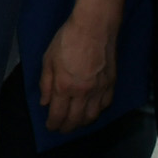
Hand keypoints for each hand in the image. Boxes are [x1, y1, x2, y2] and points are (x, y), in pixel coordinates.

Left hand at [40, 12, 118, 133]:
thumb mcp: (47, 59)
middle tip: (62, 129)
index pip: (58, 114)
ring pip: (92, 116)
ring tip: (75, 123)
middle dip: (67, 127)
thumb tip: (45, 102)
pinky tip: (92, 111)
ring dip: (82, 123)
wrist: (94, 27)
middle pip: (76, 119)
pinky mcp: (111, 84)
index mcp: (64, 86)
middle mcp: (83, 92)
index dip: (54, 124)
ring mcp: (100, 89)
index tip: (51, 127)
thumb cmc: (66, 39)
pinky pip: (105, 105)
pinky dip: (97, 112)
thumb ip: (46, 83)